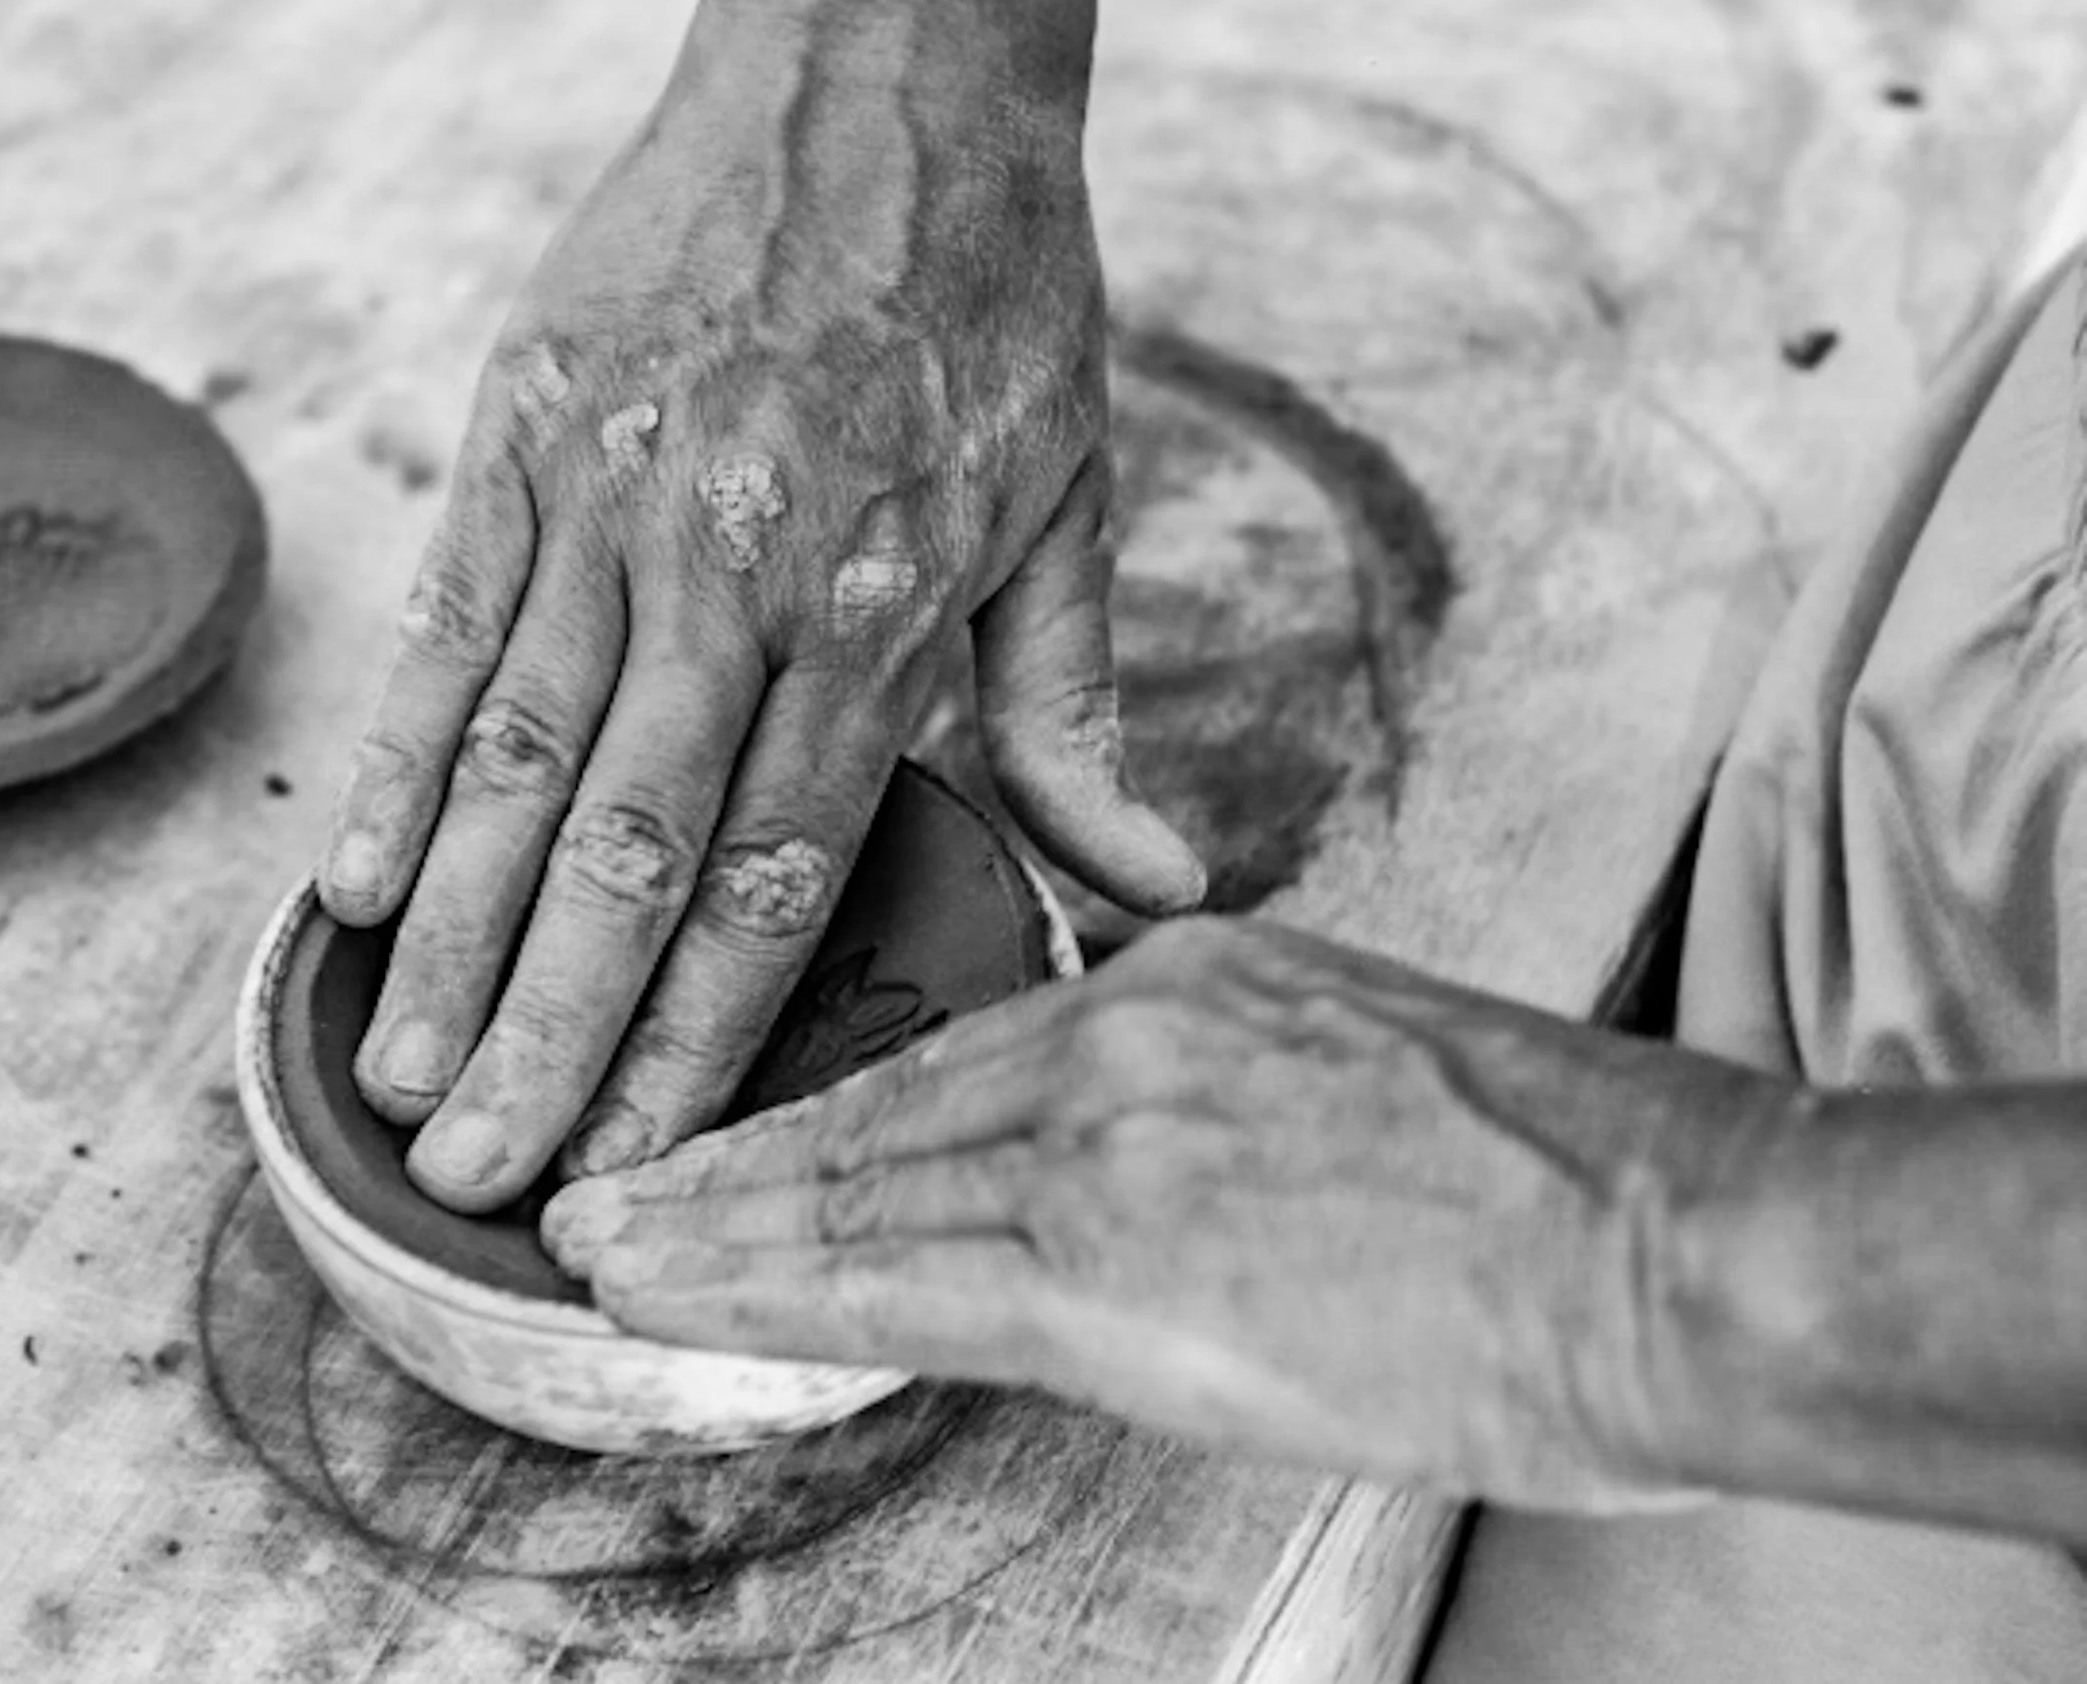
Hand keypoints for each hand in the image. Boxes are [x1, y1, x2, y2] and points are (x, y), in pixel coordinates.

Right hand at [320, 0, 1200, 1213]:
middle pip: (627, 854)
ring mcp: (612, 505)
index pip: (775, 875)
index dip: (704, 1041)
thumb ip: (1082, 716)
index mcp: (881, 613)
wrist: (879, 71)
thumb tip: (1158, 890)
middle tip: (488, 1186)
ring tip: (405, 1081)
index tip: (647, 1169)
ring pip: (515, 762)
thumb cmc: (987, 299)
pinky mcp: (523, 434)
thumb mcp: (1072, 503)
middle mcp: (735, 578)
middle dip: (555, 1038)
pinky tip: (354, 887)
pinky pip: (445, 627)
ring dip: (455, 940)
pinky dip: (397, 763)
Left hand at [542, 916, 1781, 1510]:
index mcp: (1196, 980)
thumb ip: (1236, 1091)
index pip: (965, 1050)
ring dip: (709, 1222)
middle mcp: (1129, 1033)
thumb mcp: (1376, 1071)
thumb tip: (1162, 1164)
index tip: (744, 1137)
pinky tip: (671, 1293)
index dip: (835, 1108)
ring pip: (855, 1182)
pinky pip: (890, 1275)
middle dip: (728, 1154)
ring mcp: (1109, 1136)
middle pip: (881, 1102)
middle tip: (600, 1183)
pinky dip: (761, 1284)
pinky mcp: (1109, 1257)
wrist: (1676, 1243)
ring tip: (595, 1244)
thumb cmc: (1572, 1184)